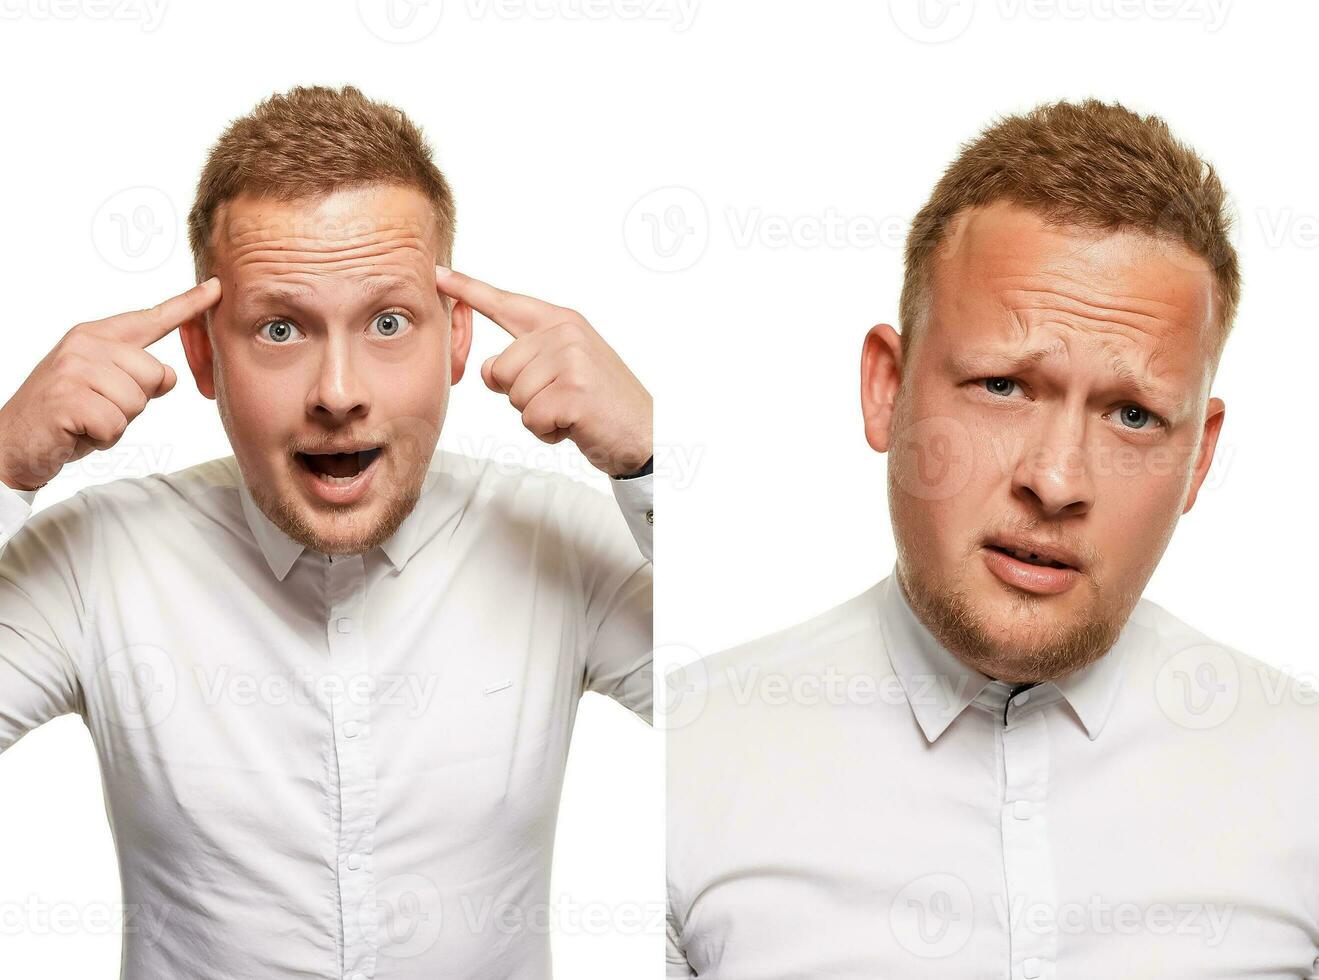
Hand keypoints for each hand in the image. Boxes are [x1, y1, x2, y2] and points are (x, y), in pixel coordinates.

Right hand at [0, 278, 221, 491]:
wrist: (12, 443)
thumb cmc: (66, 416)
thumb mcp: (105, 389)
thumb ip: (137, 376)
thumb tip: (169, 376)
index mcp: (96, 336)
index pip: (151, 318)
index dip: (188, 305)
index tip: (216, 288)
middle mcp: (85, 344)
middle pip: (157, 374)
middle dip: (136, 403)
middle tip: (98, 408)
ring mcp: (74, 368)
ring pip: (138, 402)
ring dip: (117, 423)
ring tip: (85, 420)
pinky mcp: (67, 398)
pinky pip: (116, 425)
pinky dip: (101, 439)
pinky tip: (77, 432)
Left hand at [435, 266, 651, 476]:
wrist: (648, 433)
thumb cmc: (603, 403)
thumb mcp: (569, 365)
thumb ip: (529, 357)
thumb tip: (488, 370)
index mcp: (561, 322)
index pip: (504, 303)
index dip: (467, 289)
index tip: (436, 272)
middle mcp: (565, 334)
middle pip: (498, 369)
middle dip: (521, 396)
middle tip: (561, 399)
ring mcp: (571, 361)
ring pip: (512, 396)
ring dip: (536, 416)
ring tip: (570, 411)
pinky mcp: (573, 393)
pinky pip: (530, 419)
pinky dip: (547, 433)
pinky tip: (574, 426)